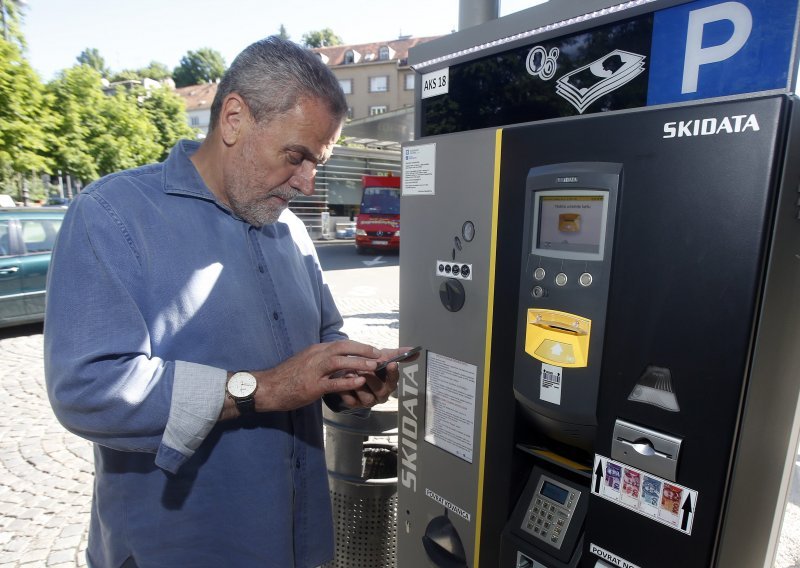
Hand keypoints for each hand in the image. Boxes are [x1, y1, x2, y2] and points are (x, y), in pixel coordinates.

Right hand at [249, 340, 380, 412]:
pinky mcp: (311, 386)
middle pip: (343, 347)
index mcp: (316, 350)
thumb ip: (323, 360)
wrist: (267, 388)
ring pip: (339, 361)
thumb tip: (342, 361)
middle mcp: (316, 356)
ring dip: (359, 362)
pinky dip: (347, 381)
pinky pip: (332, 382)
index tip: (374, 349)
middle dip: (363, 349)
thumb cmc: (288, 377)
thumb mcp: (307, 362)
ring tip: (375, 366)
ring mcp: (313, 370)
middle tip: (380, 354)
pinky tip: (359, 382)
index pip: (342, 343)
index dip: (360, 346)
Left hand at [331, 347, 417, 410]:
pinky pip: (351, 401)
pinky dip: (346, 390)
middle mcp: (381, 395)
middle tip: (362, 368)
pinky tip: (342, 381)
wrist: (349, 370)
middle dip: (371, 377)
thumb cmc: (369, 364)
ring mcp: (368, 401)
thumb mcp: (383, 356)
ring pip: (366, 397)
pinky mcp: (354, 405)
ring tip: (349, 372)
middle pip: (380, 390)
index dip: (393, 372)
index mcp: (390, 383)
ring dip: (357, 383)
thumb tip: (416, 350)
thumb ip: (398, 354)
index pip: (394, 380)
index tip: (391, 363)